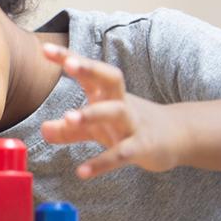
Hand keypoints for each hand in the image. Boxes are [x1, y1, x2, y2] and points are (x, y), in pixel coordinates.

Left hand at [39, 43, 190, 178]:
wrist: (176, 136)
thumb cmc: (128, 127)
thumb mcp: (96, 127)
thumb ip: (69, 129)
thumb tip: (43, 130)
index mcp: (108, 92)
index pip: (89, 71)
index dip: (69, 58)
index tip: (45, 49)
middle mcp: (120, 102)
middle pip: (110, 78)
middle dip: (90, 69)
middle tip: (70, 65)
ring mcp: (133, 123)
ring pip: (116, 112)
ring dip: (93, 113)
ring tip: (68, 117)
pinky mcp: (142, 147)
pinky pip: (121, 153)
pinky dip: (102, 162)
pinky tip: (82, 172)